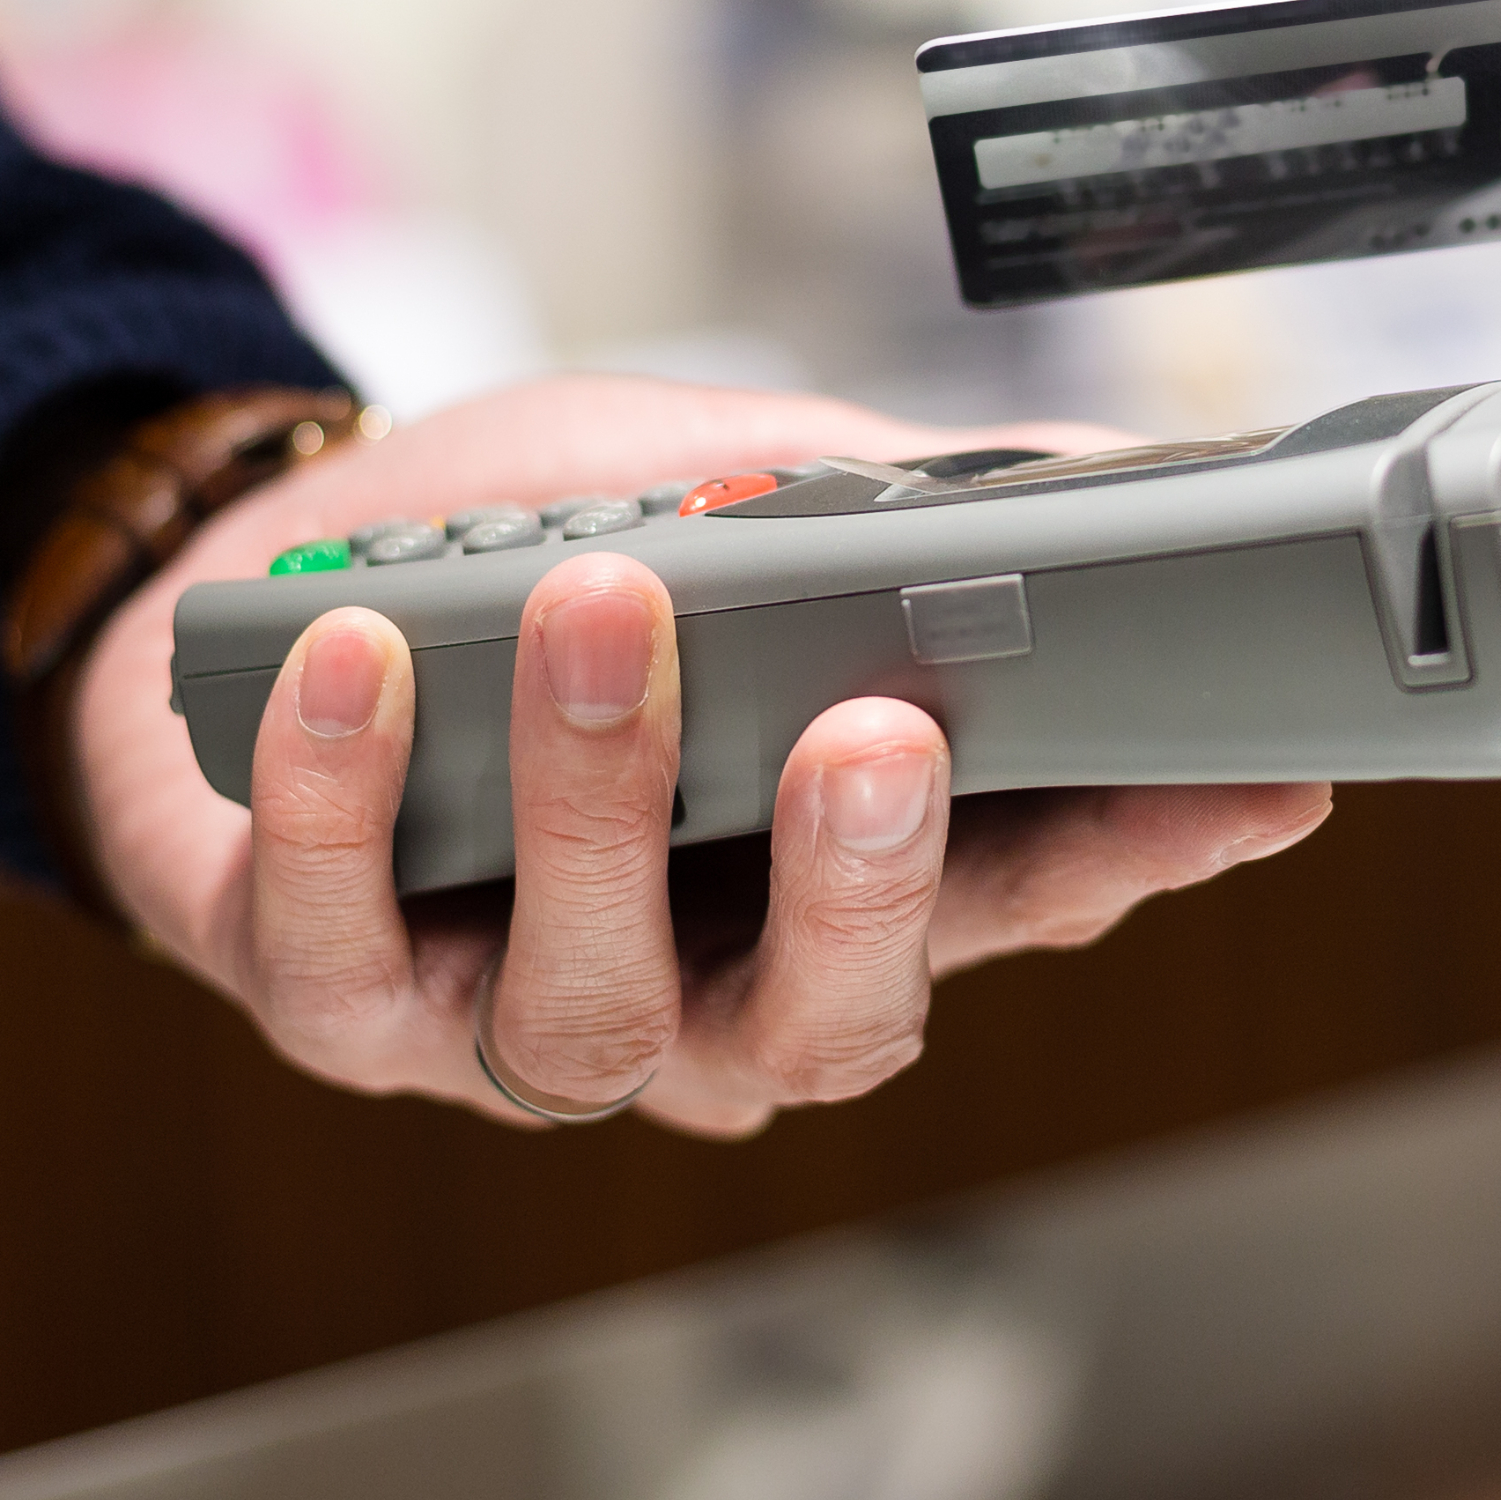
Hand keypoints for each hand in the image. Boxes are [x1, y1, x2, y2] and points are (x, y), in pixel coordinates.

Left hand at [68, 372, 1331, 1132]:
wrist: (250, 568)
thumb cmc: (516, 543)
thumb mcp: (719, 483)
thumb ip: (890, 502)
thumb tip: (1107, 469)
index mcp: (827, 880)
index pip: (1018, 897)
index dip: (1135, 855)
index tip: (1250, 785)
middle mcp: (701, 992)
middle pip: (829, 1029)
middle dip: (862, 890)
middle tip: (874, 733)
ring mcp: (513, 1020)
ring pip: (598, 1008)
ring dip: (601, 805)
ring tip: (602, 608)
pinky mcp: (331, 1000)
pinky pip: (343, 951)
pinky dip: (349, 805)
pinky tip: (363, 664)